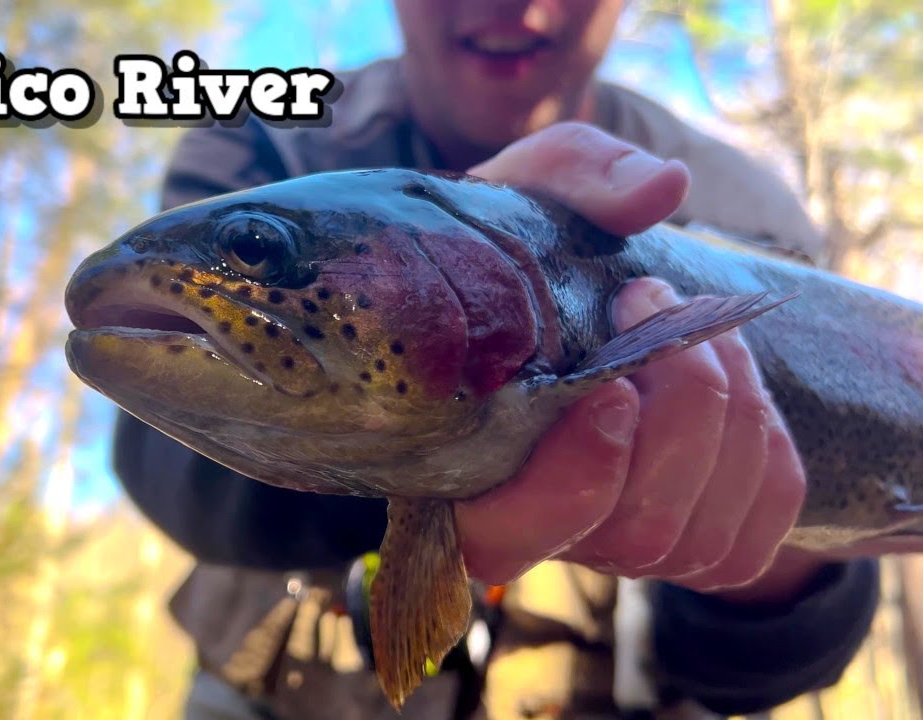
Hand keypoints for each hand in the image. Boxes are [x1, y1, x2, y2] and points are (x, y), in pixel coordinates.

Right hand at [457, 123, 820, 601]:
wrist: (560, 291)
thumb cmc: (522, 246)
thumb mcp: (528, 190)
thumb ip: (575, 173)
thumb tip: (662, 190)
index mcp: (464, 469)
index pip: (502, 540)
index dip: (572, 483)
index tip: (612, 382)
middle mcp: (535, 527)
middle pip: (634, 533)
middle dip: (683, 411)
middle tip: (650, 299)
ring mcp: (611, 544)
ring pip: (697, 539)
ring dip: (731, 413)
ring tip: (700, 325)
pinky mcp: (685, 541)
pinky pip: (752, 540)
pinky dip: (767, 455)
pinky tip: (733, 384)